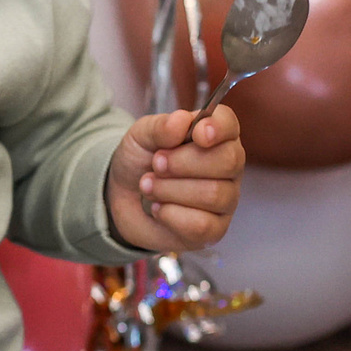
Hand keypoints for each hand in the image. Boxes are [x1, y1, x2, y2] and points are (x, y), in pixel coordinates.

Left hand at [107, 104, 244, 250]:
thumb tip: (181, 121)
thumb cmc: (139, 162)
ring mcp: (226, 200)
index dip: (218, 127)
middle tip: (155, 164)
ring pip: (214, 194)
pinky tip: (159, 209)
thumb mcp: (140, 137)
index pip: (230, 125)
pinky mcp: (214, 229)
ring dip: (169, 190)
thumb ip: (159, 126)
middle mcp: (228, 167)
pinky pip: (202, 224)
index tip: (197, 134)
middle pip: (228, 161)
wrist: (121, 198)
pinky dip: (170, 215)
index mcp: (214, 136)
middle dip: (182, 163)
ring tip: (149, 186)